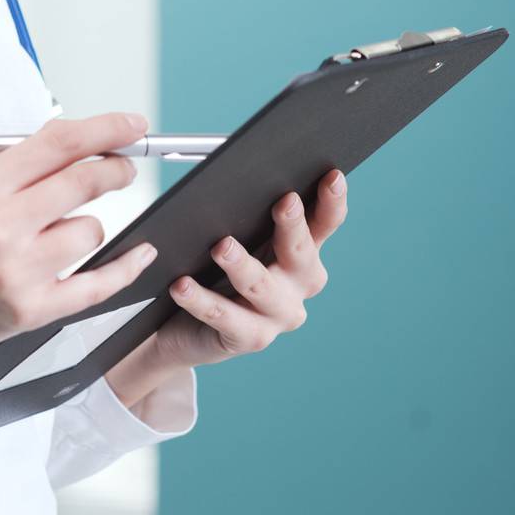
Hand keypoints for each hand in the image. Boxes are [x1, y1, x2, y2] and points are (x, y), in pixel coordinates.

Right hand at [0, 112, 154, 366]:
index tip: (131, 125)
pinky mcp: (32, 310)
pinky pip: (98, 284)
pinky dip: (125, 267)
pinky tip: (138, 253)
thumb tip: (82, 141)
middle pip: (85, 181)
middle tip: (124, 168)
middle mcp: (0, 225)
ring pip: (91, 231)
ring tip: (60, 233)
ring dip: (88, 227)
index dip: (106, 128)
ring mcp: (17, 270)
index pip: (60, 143)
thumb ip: (22, 166)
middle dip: (117, 169)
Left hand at [149, 170, 347, 369]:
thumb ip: (246, 214)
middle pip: (301, 254)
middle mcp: (298, 285)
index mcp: (303, 253)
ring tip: (221, 247)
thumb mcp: (239, 238)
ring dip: (242, 265)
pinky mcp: (248, 338)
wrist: (188, 326)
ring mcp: (277, 316)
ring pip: (261, 287)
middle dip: (293, 227)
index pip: (325, 224)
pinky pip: (223, 316)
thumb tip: (230, 179)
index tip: (332, 176)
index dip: (332, 201)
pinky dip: (200, 299)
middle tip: (284, 202)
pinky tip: (181, 285)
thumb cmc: (217, 269)